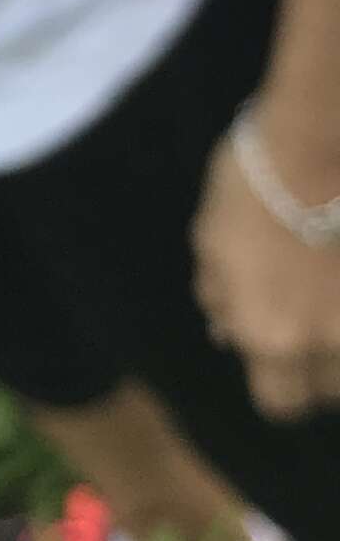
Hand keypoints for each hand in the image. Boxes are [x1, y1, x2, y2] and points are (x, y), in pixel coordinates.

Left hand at [194, 95, 339, 418]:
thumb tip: (225, 333)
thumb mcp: (212, 243)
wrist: (319, 138)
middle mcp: (329, 339)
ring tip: (330, 300)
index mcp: (270, 335)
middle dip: (320, 371)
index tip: (278, 365)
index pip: (279, 403)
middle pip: (331, 391)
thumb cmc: (254, 186)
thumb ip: (222, 298)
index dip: (278, 388)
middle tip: (311, 328)